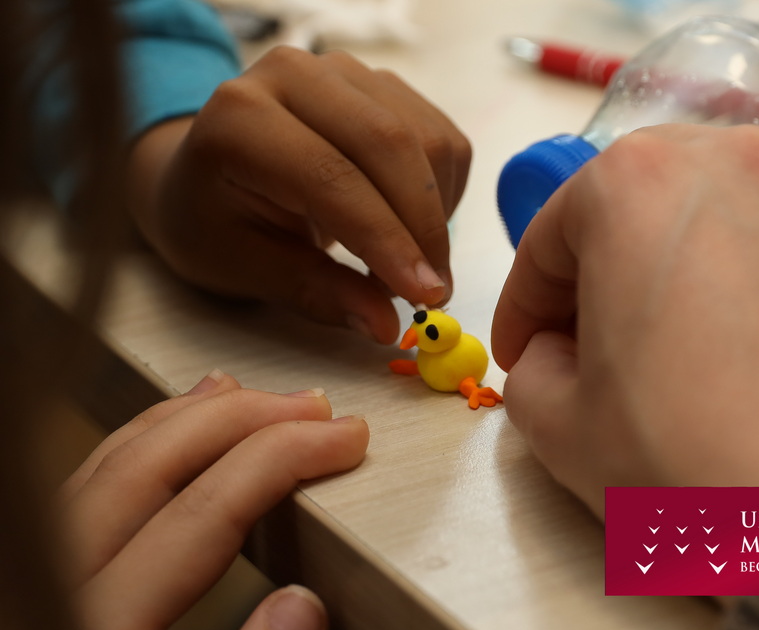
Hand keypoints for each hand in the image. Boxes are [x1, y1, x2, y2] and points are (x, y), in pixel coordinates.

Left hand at [59, 370, 367, 629]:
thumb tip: (302, 606)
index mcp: (102, 624)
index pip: (206, 509)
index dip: (284, 459)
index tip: (342, 439)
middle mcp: (57, 583)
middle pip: (154, 466)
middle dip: (246, 420)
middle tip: (314, 406)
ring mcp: (34, 574)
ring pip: (113, 460)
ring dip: (192, 417)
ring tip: (249, 393)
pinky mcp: (34, 576)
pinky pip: (88, 480)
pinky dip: (141, 441)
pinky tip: (171, 432)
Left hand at [126, 46, 470, 344]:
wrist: (210, 166)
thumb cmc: (215, 220)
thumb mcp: (247, 266)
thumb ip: (317, 292)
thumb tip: (385, 326)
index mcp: (239, 118)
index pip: (331, 177)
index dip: (386, 241)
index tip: (424, 297)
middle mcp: (292, 73)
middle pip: (389, 145)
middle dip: (424, 228)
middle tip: (433, 294)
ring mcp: (343, 69)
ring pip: (427, 141)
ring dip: (436, 214)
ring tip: (408, 263)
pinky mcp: (382, 83)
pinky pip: (441, 138)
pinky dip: (443, 193)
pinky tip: (412, 225)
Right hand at [491, 124, 758, 518]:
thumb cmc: (679, 455)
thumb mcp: (556, 421)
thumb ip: (531, 366)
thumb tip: (558, 352)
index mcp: (636, 181)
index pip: (550, 236)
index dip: (522, 303)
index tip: (520, 352)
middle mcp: (729, 164)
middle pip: (630, 208)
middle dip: (594, 272)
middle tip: (580, 342)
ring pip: (704, 225)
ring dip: (665, 276)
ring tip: (657, 353)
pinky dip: (732, 293)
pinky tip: (728, 362)